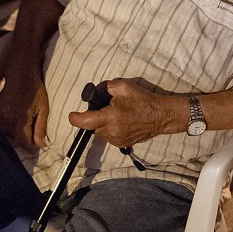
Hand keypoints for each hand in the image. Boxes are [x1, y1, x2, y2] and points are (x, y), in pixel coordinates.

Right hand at [0, 75, 48, 152]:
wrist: (21, 73)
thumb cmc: (35, 89)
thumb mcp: (43, 108)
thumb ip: (41, 128)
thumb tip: (40, 145)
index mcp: (20, 119)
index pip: (22, 142)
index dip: (30, 146)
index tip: (35, 145)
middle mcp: (7, 118)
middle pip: (15, 138)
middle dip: (24, 136)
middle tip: (32, 126)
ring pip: (8, 131)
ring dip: (16, 130)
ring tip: (24, 118)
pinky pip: (2, 124)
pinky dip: (9, 123)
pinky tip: (16, 113)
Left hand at [67, 78, 183, 148]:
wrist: (161, 116)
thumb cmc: (143, 100)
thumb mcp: (124, 87)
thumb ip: (106, 87)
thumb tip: (96, 91)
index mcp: (111, 117)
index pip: (85, 121)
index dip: (75, 118)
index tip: (72, 115)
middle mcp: (112, 131)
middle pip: (93, 126)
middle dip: (95, 117)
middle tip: (106, 108)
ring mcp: (117, 140)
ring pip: (101, 132)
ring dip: (103, 124)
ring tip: (117, 114)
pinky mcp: (123, 144)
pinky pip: (110, 136)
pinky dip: (111, 129)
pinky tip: (121, 121)